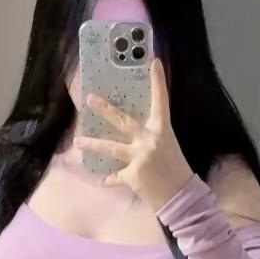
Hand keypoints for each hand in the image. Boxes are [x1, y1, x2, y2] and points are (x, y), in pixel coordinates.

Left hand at [74, 57, 195, 211]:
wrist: (181, 196)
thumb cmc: (177, 170)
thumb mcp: (168, 146)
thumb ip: (151, 136)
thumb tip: (132, 129)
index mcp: (162, 130)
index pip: (161, 101)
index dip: (158, 81)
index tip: (154, 62)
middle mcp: (149, 141)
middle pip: (123, 121)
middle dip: (105, 110)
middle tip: (89, 99)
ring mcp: (139, 158)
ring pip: (110, 148)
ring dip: (92, 144)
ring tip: (78, 141)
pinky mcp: (132, 176)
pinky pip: (115, 176)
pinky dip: (110, 179)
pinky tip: (103, 180)